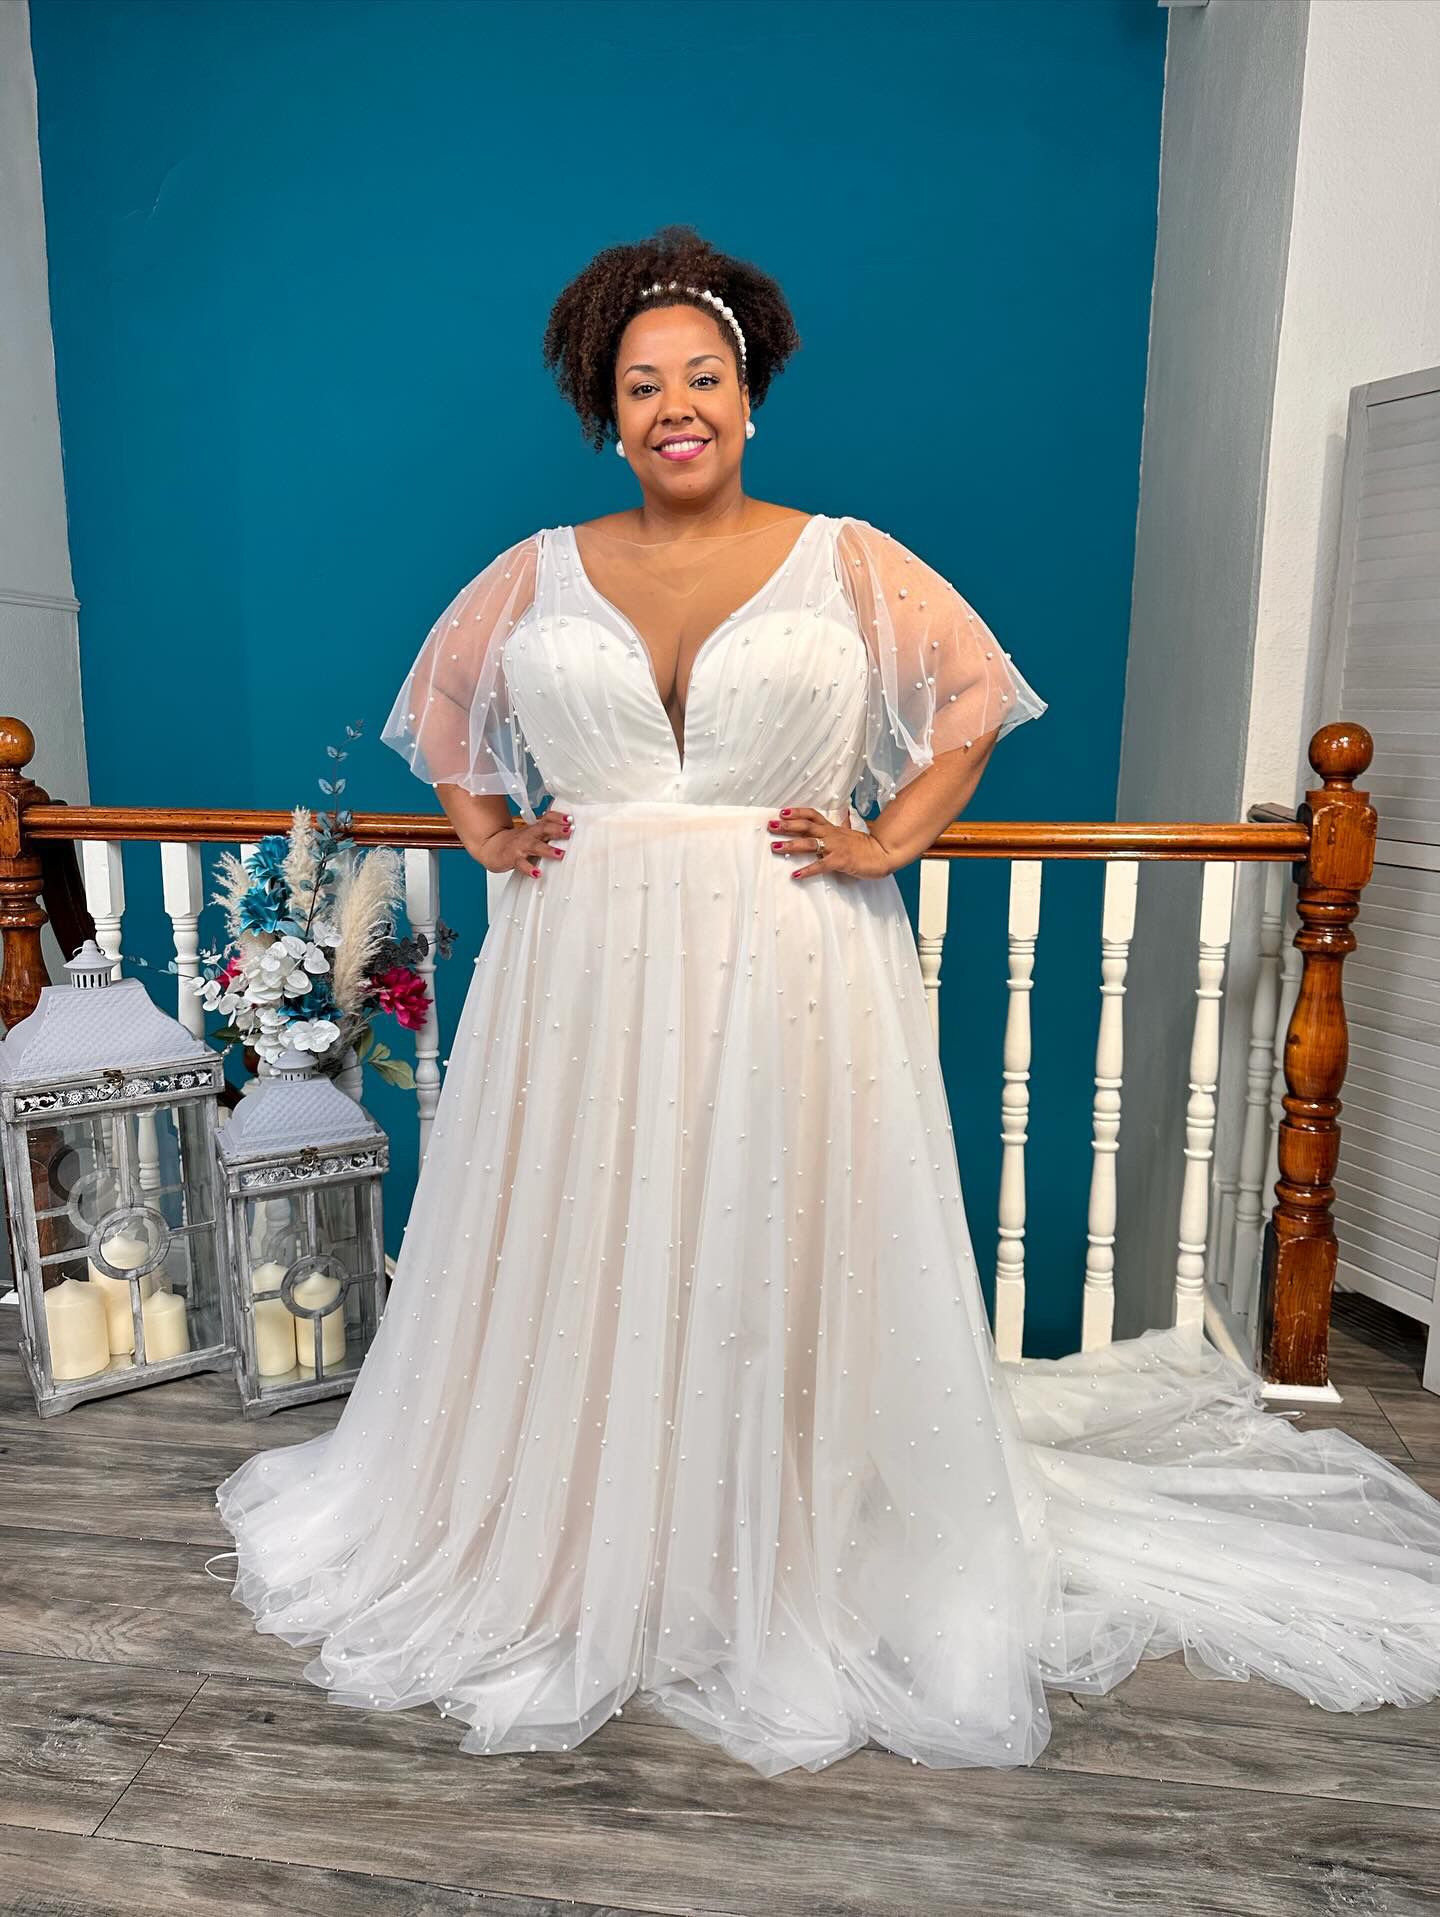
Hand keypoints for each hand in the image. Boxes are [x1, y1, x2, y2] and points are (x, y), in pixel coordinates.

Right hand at [477, 810, 572, 877]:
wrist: (492, 847)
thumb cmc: (517, 842)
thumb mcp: (533, 833)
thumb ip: (549, 831)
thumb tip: (570, 830)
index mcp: (535, 828)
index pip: (547, 818)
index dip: (558, 817)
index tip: (571, 819)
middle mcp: (529, 835)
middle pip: (544, 829)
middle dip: (557, 829)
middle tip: (570, 831)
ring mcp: (521, 847)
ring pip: (535, 846)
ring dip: (548, 850)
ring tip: (561, 855)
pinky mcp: (514, 858)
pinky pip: (522, 864)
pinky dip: (529, 869)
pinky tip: (537, 874)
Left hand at [764, 807, 893, 880]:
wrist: (883, 853)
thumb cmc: (867, 846)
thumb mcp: (852, 832)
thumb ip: (844, 825)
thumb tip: (844, 815)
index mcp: (833, 828)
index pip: (812, 815)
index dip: (797, 812)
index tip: (782, 812)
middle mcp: (831, 835)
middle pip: (806, 826)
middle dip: (787, 826)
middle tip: (770, 825)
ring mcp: (835, 847)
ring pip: (810, 843)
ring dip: (791, 845)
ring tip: (775, 847)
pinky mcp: (840, 861)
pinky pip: (821, 865)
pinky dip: (807, 870)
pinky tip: (795, 874)